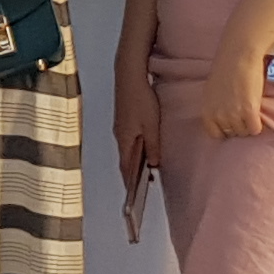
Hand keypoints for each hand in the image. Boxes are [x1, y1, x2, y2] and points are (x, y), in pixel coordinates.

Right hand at [111, 60, 159, 192]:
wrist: (129, 76)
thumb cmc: (141, 100)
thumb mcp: (151, 126)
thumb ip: (153, 147)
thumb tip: (154, 164)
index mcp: (125, 140)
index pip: (125, 168)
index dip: (130, 183)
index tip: (134, 197)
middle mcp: (119, 136)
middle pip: (126, 160)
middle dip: (133, 174)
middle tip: (143, 187)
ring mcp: (120, 127)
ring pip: (128, 150)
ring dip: (136, 161)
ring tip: (148, 171)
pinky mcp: (124, 119)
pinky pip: (129, 140)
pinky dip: (136, 149)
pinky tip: (145, 149)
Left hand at [202, 32, 273, 139]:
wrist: (238, 56)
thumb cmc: (225, 69)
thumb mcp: (211, 92)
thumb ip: (215, 108)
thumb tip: (222, 120)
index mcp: (207, 111)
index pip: (215, 134)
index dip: (226, 129)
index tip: (232, 123)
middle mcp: (218, 116)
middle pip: (232, 134)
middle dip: (239, 126)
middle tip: (244, 114)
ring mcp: (234, 115)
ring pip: (244, 133)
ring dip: (249, 125)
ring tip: (251, 111)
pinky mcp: (249, 111)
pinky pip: (255, 129)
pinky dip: (258, 124)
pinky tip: (257, 113)